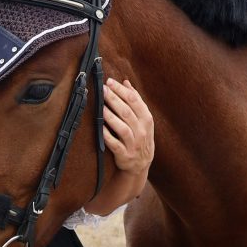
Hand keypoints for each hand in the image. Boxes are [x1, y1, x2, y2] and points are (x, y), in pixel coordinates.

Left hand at [83, 78, 153, 215]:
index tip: (110, 81)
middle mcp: (142, 131)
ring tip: (101, 106)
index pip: (135, 101)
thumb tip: (125, 82)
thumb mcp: (142, 119)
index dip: (122, 90)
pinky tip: (100, 127)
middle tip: (102, 89)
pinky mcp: (125, 155)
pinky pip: (115, 144)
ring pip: (122, 128)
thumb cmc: (139, 137)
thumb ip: (135, 101)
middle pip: (127, 112)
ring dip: (111, 116)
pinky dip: (107, 136)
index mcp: (146, 119)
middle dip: (114, 99)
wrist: (140, 165)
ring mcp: (134, 144)